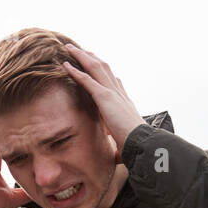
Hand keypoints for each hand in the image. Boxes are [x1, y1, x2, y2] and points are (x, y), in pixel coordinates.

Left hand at [61, 43, 145, 159]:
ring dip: (81, 56)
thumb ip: (120, 143)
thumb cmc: (135, 146)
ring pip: (95, 67)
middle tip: (80, 50)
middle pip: (103, 68)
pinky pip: (87, 80)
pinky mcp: (105, 97)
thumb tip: (119, 157)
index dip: (103, 70)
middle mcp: (119, 92)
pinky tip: (66, 65)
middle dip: (91, 57)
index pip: (113, 80)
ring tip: (69, 49)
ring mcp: (112, 93)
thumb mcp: (126, 142)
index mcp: (124, 101)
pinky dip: (76, 71)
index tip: (96, 63)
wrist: (141, 143)